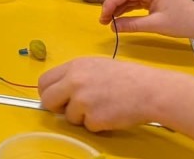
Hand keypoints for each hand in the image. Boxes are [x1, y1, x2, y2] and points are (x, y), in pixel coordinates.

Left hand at [39, 57, 172, 131]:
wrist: (149, 90)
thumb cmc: (127, 78)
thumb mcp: (96, 66)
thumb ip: (75, 76)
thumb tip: (60, 90)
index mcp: (75, 67)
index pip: (44, 81)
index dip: (47, 92)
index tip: (53, 99)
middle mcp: (74, 82)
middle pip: (48, 100)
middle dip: (56, 108)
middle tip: (68, 109)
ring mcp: (83, 101)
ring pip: (69, 117)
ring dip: (82, 117)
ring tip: (102, 106)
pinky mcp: (93, 118)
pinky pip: (87, 127)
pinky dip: (97, 124)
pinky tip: (110, 113)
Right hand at [100, 0, 193, 40]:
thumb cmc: (183, 23)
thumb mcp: (156, 25)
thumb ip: (132, 24)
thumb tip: (112, 27)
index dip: (110, 3)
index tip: (102, 19)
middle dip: (111, 3)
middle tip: (103, 20)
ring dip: (117, 5)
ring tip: (109, 20)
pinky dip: (126, 6)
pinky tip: (119, 16)